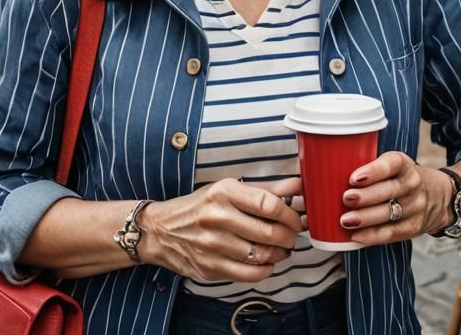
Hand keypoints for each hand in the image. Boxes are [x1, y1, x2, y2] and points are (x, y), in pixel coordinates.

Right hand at [140, 177, 302, 282]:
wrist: (161, 230)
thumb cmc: (200, 206)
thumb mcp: (228, 189)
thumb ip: (266, 189)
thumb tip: (298, 187)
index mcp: (223, 192)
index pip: (268, 204)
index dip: (290, 213)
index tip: (296, 217)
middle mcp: (216, 217)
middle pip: (269, 231)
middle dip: (289, 236)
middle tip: (292, 235)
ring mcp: (212, 245)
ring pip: (262, 255)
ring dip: (280, 254)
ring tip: (281, 248)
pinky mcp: (210, 268)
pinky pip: (249, 274)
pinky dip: (266, 270)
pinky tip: (267, 262)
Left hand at [339, 151, 453, 246]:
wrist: (438, 196)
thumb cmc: (399, 177)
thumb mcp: (391, 165)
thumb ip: (364, 167)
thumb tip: (317, 179)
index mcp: (404, 164)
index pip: (393, 163)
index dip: (374, 170)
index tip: (354, 177)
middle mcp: (413, 184)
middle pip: (391, 191)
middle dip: (367, 196)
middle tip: (346, 198)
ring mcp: (416, 208)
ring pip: (391, 214)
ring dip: (367, 218)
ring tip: (346, 220)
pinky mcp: (414, 228)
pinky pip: (393, 234)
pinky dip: (373, 236)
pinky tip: (356, 236)